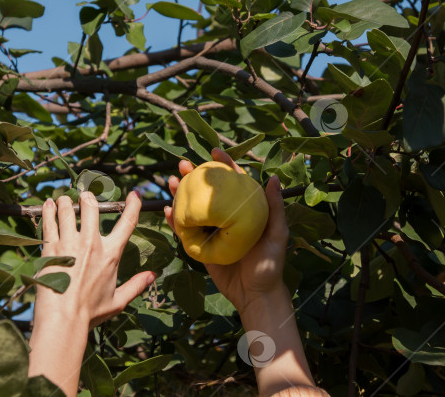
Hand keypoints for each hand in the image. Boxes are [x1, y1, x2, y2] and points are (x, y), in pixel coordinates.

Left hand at [29, 191, 155, 395]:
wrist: (63, 319)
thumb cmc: (90, 313)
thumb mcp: (118, 301)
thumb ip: (136, 285)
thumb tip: (153, 275)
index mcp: (111, 254)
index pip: (127, 222)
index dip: (133, 205)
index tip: (135, 194)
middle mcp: (91, 243)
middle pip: (92, 207)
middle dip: (88, 197)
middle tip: (84, 195)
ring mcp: (70, 243)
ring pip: (68, 210)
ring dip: (65, 201)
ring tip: (63, 200)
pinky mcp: (51, 248)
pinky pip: (49, 222)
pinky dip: (48, 210)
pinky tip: (47, 205)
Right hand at [163, 148, 288, 312]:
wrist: (255, 295)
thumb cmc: (270, 265)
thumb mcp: (277, 235)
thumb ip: (274, 208)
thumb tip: (274, 178)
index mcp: (245, 210)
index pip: (234, 181)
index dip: (224, 165)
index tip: (214, 150)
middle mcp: (227, 217)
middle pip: (207, 191)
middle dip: (195, 174)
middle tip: (183, 164)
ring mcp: (212, 231)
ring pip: (193, 207)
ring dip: (180, 192)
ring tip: (171, 180)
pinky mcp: (201, 246)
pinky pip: (185, 231)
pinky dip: (175, 220)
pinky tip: (167, 209)